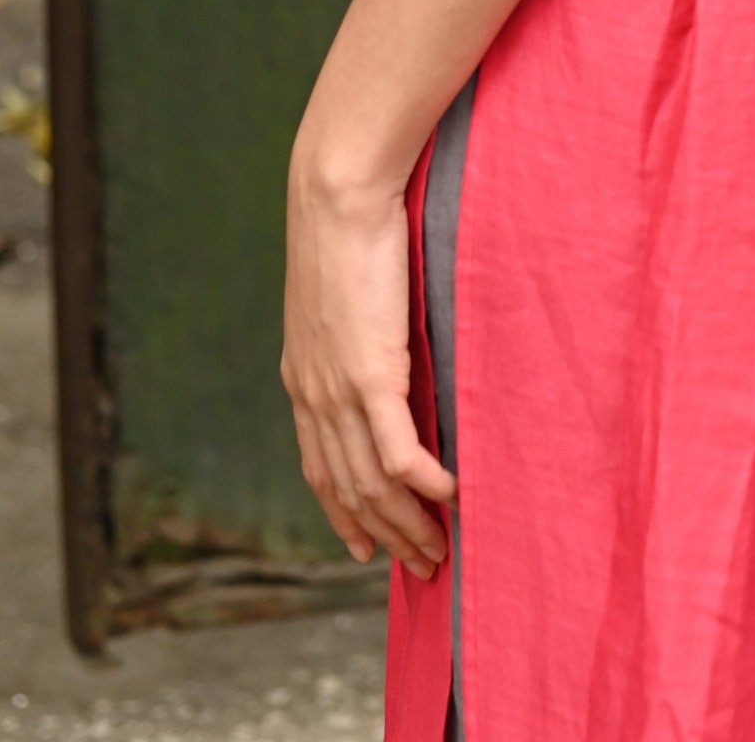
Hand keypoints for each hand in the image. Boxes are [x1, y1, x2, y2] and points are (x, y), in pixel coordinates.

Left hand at [281, 152, 453, 580]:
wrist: (336, 192)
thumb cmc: (347, 226)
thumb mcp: (342, 293)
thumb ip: (355, 332)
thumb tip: (381, 345)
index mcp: (303, 376)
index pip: (320, 467)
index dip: (344, 514)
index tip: (365, 548)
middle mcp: (314, 395)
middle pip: (349, 488)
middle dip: (386, 534)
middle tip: (425, 563)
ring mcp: (338, 390)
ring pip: (374, 483)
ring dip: (410, 523)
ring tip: (443, 546)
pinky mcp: (370, 375)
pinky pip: (399, 452)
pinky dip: (425, 484)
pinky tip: (452, 496)